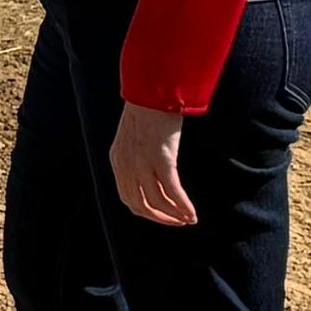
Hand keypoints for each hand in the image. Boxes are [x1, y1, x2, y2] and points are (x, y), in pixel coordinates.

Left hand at [109, 105, 198, 227]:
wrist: (153, 88)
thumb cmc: (149, 108)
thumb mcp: (134, 134)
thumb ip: (137, 153)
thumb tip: (153, 168)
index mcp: (118, 160)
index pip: (128, 197)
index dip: (146, 211)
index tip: (163, 214)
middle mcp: (126, 166)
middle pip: (141, 206)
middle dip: (161, 218)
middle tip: (178, 222)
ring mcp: (142, 164)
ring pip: (157, 203)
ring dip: (174, 215)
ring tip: (189, 219)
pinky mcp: (161, 159)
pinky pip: (173, 192)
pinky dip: (183, 206)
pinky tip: (192, 214)